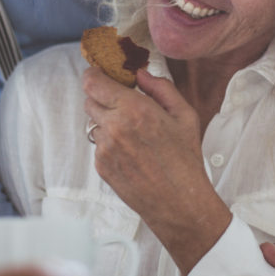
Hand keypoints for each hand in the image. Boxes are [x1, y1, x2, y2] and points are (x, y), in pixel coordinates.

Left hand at [83, 67, 230, 274]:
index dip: (93, 75)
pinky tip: (132, 153)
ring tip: (133, 135)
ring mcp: (104, 148)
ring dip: (107, 122)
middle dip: (103, 98)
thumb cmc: (185, 158)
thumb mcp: (184, 115)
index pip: (93, 82)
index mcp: (134, 109)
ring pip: (95, 124)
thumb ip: (161, 87)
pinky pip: (99, 145)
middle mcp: (114, 126)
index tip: (101, 74)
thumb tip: (140, 74)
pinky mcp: (101, 166)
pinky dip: (110, 144)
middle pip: (89, 100)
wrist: (178, 202)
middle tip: (122, 104)